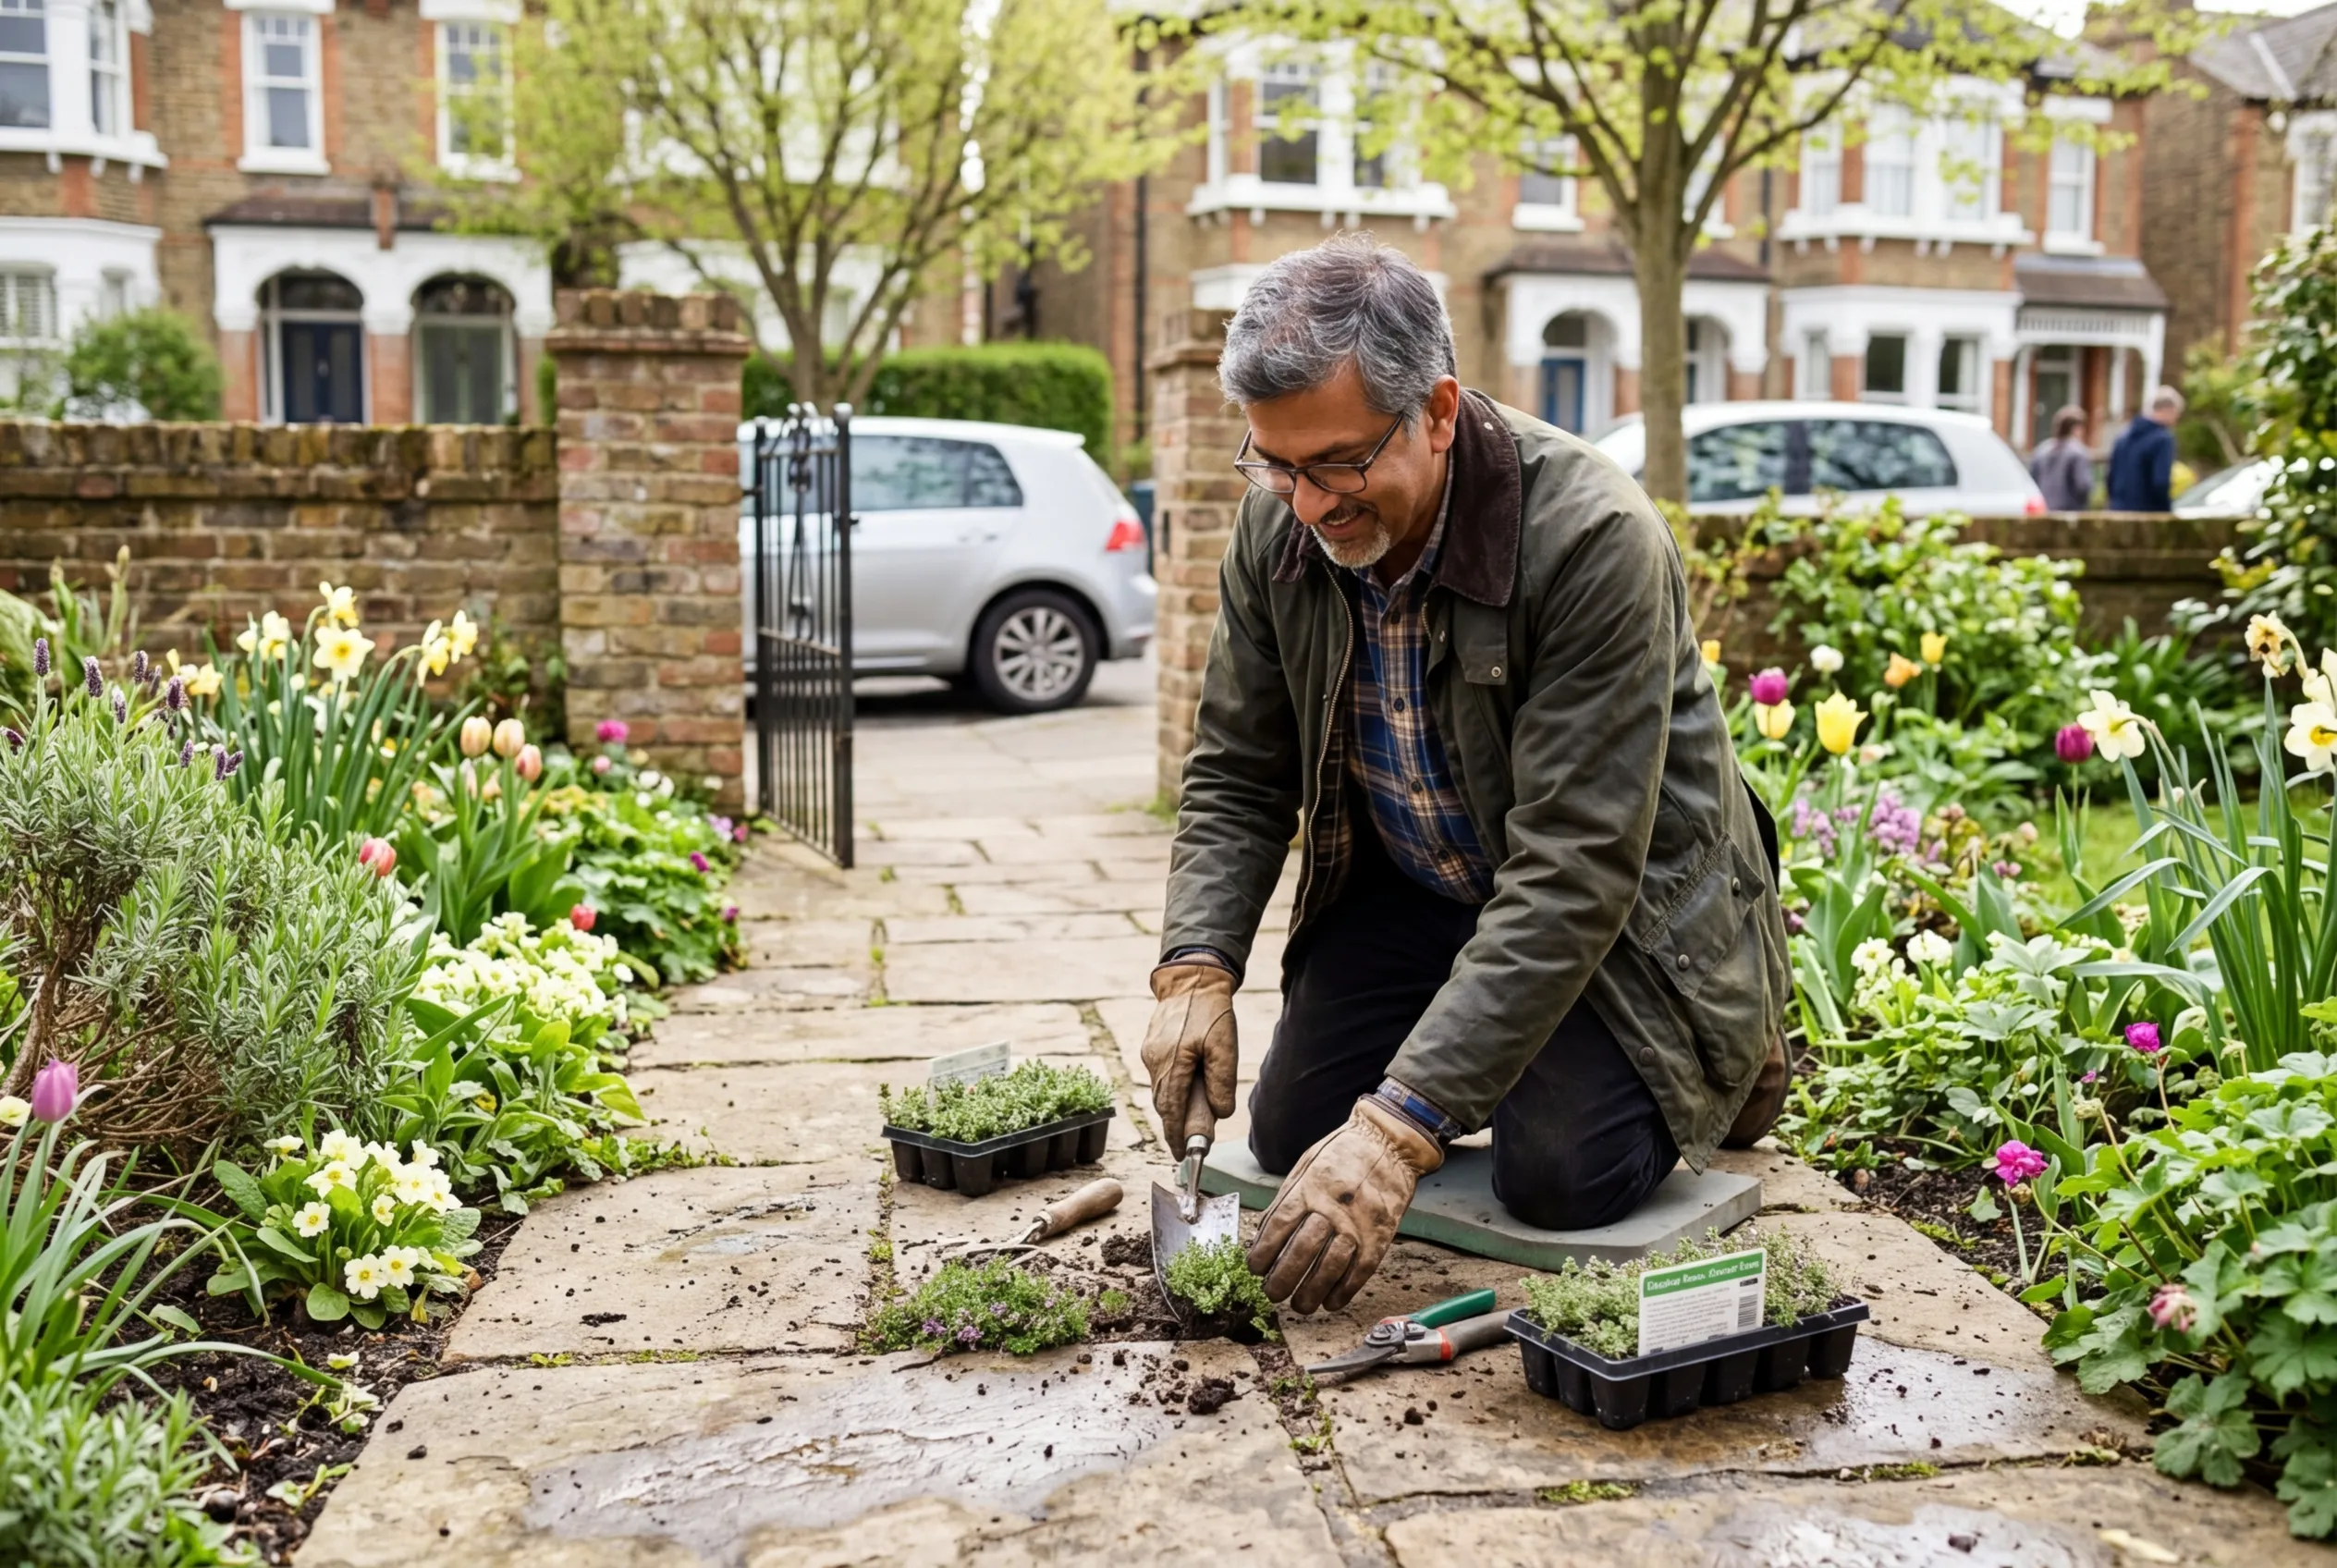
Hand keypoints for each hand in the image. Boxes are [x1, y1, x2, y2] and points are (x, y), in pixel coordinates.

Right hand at [1140, 961, 1237, 1148]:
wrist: (1191, 979)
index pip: (1172, 1111)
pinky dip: (1171, 1091)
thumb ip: (1221, 1082)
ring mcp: (1150, 1055)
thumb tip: (1219, 1114)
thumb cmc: (1211, 1012)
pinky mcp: (1151, 1048)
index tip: (1183, 1156)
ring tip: (1188, 1123)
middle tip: (1187, 1147)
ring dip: (1174, 1109)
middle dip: (1175, 1127)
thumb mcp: (1224, 1046)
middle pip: (1164, 1105)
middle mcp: (1155, 1063)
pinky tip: (1184, 1093)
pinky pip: (1160, 1078)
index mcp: (1172, 1064)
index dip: (1177, 1136)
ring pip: (1161, 1092)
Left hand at [1247, 1098, 1442, 1313]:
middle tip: (1272, 1294)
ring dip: (1312, 1292)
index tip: (1255, 1269)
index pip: (1279, 1227)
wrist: (1389, 1144)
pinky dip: (1344, 1290)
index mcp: (1309, 1187)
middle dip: (1283, 1279)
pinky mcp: (1380, 1236)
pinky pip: (1360, 1271)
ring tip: (1299, 1305)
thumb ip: (1287, 1199)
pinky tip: (1331, 1301)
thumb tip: (1264, 1234)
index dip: (1264, 1253)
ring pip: (1330, 1267)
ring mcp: (1358, 1223)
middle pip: (1302, 1252)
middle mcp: (1332, 1207)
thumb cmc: (1343, 1153)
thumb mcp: (1307, 1166)